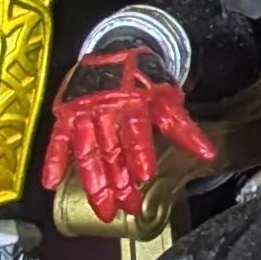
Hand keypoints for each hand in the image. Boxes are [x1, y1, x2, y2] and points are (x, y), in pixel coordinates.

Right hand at [40, 38, 214, 223]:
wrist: (114, 51)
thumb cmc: (143, 79)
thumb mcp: (166, 98)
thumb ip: (183, 128)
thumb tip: (208, 155)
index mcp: (133, 102)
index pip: (135, 130)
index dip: (139, 152)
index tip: (144, 175)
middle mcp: (106, 108)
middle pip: (112, 149)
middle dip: (120, 181)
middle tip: (128, 207)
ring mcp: (84, 113)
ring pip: (88, 150)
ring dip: (94, 180)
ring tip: (102, 208)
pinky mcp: (67, 115)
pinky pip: (59, 140)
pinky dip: (54, 160)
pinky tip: (51, 183)